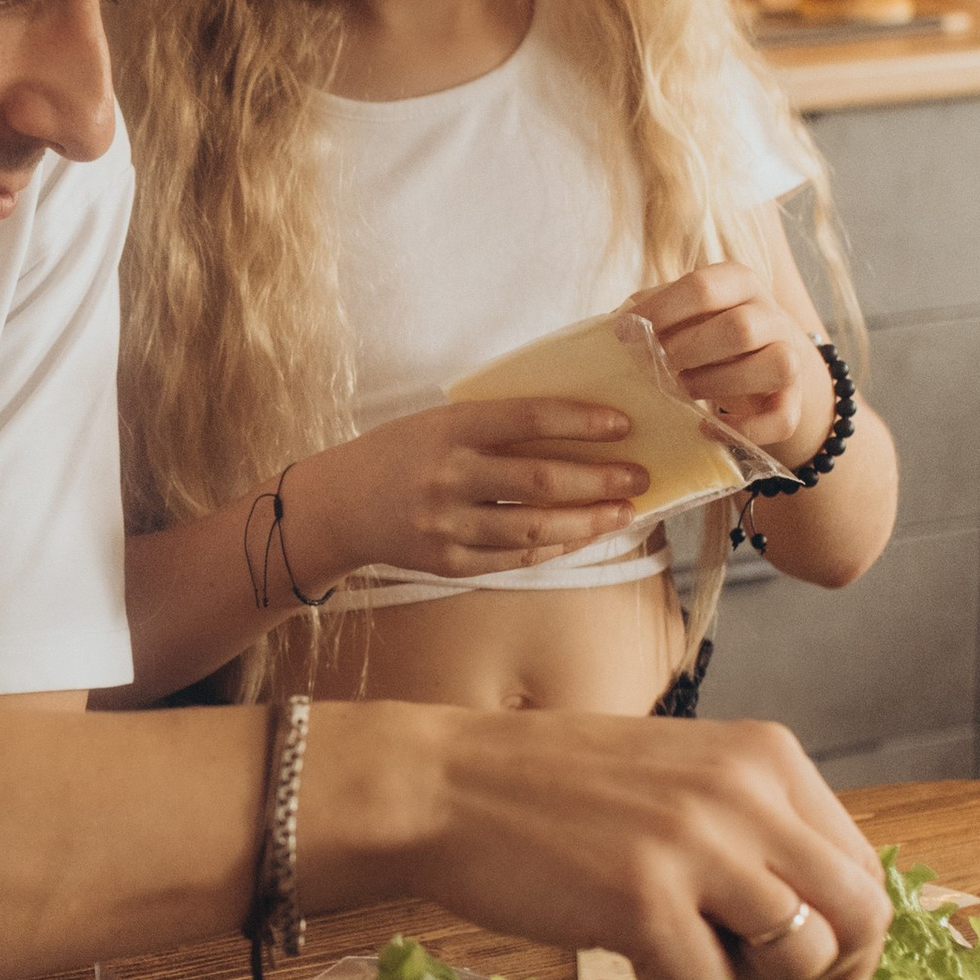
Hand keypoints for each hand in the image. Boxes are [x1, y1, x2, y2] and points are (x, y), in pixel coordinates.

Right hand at [301, 400, 651, 585]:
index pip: (528, 418)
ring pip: (534, 528)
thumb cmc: (402, 452)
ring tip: (624, 512)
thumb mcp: (440, 421)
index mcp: (448, 428)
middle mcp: (447, 476)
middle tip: (639, 477)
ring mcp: (447, 525)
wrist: (340, 504)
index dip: (580, 420)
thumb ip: (496, 424)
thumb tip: (577, 427)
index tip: (622, 424)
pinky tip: (583, 536)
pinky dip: (556, 548)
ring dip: (587, 522)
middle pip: (540, 480)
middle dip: (599, 479)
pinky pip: (516, 558)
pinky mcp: (448, 562)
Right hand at [412, 709, 888, 979]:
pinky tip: (626, 945)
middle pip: (857, 914)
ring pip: (800, 956)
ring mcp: (698, 845)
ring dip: (749, 979)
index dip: (856, 933)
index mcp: (764, 756)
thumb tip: (824, 924)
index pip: (862, 862)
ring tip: (685, 948)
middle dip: (834, 973)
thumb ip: (755, 828)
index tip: (831, 971)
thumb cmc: (554, 788)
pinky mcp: (646, 902)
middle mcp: (746, 792)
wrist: (445, 785)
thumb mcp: (681, 778)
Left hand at [625, 265, 831, 468]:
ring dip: (719, 383)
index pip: (702, 287)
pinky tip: (707, 427)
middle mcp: (771, 315)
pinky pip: (781, 419)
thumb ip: (651, 309)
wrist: (758, 357)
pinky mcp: (793, 402)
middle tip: (657, 367)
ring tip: (682, 390)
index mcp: (738, 282)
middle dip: (689, 351)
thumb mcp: (680, 310)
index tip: (624, 334)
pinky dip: (743, 430)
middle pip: (740, 328)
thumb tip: (619, 324)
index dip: (661, 312)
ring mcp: (790, 358)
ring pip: (775, 366)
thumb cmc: (704, 330)